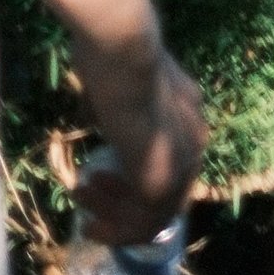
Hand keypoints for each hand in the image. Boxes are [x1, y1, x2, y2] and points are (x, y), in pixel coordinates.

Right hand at [73, 36, 205, 242]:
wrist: (121, 46)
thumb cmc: (109, 49)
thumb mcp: (115, 77)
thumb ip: (115, 99)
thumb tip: (97, 110)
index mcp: (187, 112)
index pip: (169, 157)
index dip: (134, 169)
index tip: (100, 171)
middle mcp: (193, 140)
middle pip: (166, 188)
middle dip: (124, 197)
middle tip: (88, 189)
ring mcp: (180, 163)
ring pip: (154, 210)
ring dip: (115, 215)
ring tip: (80, 198)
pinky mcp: (160, 180)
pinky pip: (143, 221)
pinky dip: (116, 228)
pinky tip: (88, 217)